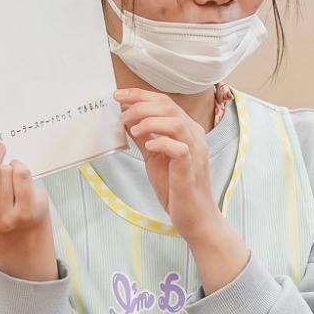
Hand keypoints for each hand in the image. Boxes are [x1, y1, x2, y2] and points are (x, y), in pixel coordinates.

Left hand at [115, 88, 250, 291]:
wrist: (195, 218)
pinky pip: (178, 148)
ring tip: (132, 130)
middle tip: (121, 115)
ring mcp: (194, 153)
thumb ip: (144, 137)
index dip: (140, 95)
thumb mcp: (154, 158)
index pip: (165, 102)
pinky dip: (160, 143)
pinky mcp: (190, 170)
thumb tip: (126, 118)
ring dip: (148, 121)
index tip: (118, 96)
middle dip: (139, 105)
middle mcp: (194, 137)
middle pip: (168, 106)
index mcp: (187, 131)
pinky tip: (149, 147)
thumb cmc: (176, 189)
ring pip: (174, 122)